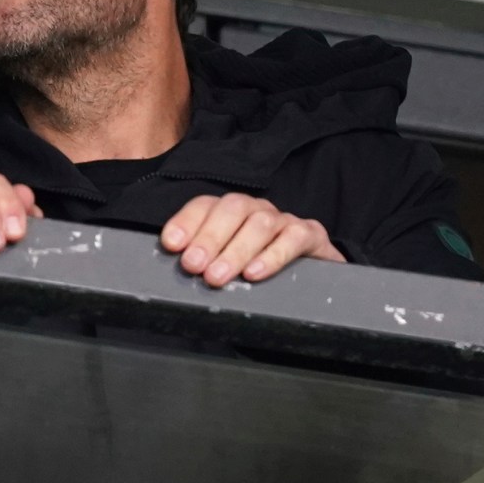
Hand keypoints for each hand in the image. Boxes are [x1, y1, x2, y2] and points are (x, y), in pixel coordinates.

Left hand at [161, 193, 343, 286]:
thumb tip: (176, 266)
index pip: (204, 205)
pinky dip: (272, 256)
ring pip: (259, 224)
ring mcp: (284, 219)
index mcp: (230, 212)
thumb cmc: (259, 267)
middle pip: (231, 210)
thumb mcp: (227, 262)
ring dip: (235, 251)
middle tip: (193, 266)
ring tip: (216, 277)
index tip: (171, 244)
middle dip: (208, 238)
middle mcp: (255, 209)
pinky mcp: (310, 234)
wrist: (313, 274)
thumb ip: (204, 259)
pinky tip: (254, 273)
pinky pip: (293, 238)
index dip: (186, 222)